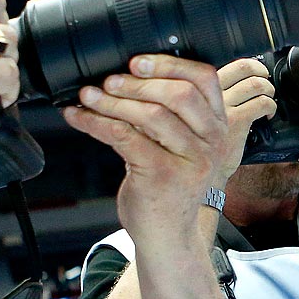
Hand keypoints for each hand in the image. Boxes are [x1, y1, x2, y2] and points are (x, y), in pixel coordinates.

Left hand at [61, 55, 227, 248]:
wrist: (167, 235)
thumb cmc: (169, 187)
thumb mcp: (182, 146)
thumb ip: (172, 115)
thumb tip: (129, 76)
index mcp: (218, 127)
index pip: (204, 79)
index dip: (168, 64)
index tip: (137, 63)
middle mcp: (211, 142)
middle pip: (178, 94)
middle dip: (137, 84)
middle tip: (108, 83)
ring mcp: (190, 160)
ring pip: (150, 114)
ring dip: (111, 101)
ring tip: (88, 97)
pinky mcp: (162, 175)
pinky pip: (124, 136)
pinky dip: (95, 122)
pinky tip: (79, 117)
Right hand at [214, 58, 276, 187]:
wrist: (201, 169)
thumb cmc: (201, 144)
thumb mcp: (198, 114)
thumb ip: (210, 98)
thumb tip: (233, 84)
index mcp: (202, 89)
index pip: (230, 65)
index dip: (248, 66)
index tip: (253, 73)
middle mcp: (211, 94)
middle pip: (243, 67)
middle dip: (261, 70)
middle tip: (265, 79)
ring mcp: (224, 107)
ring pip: (255, 84)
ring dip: (268, 88)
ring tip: (268, 97)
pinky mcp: (237, 121)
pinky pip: (261, 103)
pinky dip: (270, 106)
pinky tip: (268, 115)